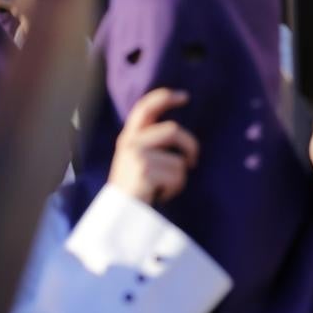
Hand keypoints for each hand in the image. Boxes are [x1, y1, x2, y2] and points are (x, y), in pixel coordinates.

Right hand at [108, 89, 198, 204]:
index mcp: (129, 138)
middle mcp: (130, 143)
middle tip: (194, 161)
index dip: (164, 97)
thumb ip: (151, 142)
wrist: (119, 216)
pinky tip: (159, 195)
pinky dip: (175, 189)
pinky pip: (178, 176)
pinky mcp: (145, 171)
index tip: (184, 96)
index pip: (144, 108)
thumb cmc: (136, 189)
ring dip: (179, 178)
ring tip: (163, 188)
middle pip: (174, 130)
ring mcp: (136, 156)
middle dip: (191, 146)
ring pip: (179, 160)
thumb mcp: (138, 160)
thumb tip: (177, 130)